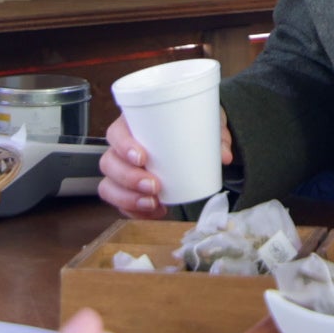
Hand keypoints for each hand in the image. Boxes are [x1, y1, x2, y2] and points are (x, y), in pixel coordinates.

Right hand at [95, 112, 229, 217]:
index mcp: (133, 124)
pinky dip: (136, 212)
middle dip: (128, 178)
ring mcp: (123, 170)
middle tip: (154, 185)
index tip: (141, 157)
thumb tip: (224, 156)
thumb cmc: (190, 123)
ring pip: (109, 186)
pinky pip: (121, 204)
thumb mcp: (205, 120)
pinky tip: (155, 212)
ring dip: (129, 198)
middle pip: (109, 163)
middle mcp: (122, 148)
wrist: (193, 135)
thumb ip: (216, 134)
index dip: (123, 146)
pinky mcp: (129, 189)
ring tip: (153, 203)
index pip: (116, 134)